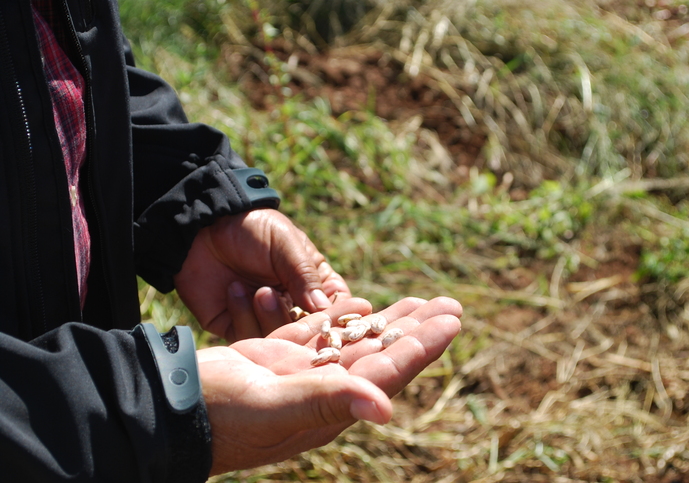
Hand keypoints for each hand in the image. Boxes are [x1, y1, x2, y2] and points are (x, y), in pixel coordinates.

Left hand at [174, 209, 349, 341]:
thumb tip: (323, 308)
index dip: (337, 317)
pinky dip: (242, 315)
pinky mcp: (234, 326)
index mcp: (311, 283)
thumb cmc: (252, 228)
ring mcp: (262, 318)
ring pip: (276, 339)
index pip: (334, 308)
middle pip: (307, 332)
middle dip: (298, 325)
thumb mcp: (285, 244)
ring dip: (268, 316)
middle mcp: (290, 305)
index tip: (335, 322)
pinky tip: (233, 290)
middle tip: (285, 302)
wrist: (202, 227)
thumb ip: (304, 275)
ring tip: (259, 291)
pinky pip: (246, 338)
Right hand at [197, 296, 461, 474]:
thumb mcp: (272, 407)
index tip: (451, 322)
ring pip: (357, 342)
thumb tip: (385, 408)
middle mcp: (322, 391)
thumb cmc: (218, 413)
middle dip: (416, 330)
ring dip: (390, 322)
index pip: (387, 372)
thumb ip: (326, 402)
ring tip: (420, 302)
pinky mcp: (278, 358)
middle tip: (450, 305)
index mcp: (329, 405)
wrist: (171, 405)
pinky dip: (343, 318)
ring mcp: (301, 373)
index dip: (421, 347)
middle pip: (382, 355)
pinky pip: (320, 333)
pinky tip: (363, 305)